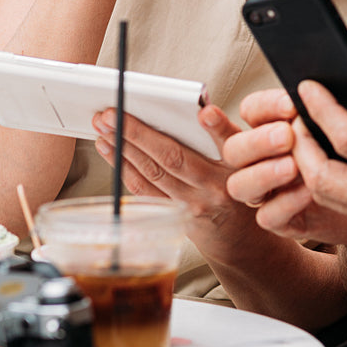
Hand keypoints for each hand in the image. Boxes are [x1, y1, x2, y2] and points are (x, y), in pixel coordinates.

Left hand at [93, 104, 256, 255]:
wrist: (238, 237)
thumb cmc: (237, 186)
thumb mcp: (243, 159)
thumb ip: (223, 135)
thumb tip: (195, 108)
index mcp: (236, 165)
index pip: (228, 141)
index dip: (217, 127)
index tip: (205, 113)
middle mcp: (216, 187)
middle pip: (173, 157)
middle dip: (137, 133)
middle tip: (112, 115)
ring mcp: (193, 205)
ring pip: (152, 173)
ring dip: (123, 149)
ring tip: (103, 130)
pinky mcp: (174, 216)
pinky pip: (144, 190)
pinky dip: (124, 169)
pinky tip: (111, 152)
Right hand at [223, 88, 346, 245]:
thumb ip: (332, 109)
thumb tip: (326, 91)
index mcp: (270, 126)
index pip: (250, 110)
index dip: (264, 105)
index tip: (292, 104)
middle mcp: (262, 159)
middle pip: (233, 149)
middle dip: (258, 141)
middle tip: (287, 135)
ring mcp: (269, 191)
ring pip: (239, 185)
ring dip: (263, 173)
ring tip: (293, 166)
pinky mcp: (283, 220)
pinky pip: (268, 216)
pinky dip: (285, 202)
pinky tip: (308, 192)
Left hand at [289, 72, 346, 265]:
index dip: (323, 109)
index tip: (309, 86)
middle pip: (320, 176)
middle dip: (299, 144)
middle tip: (296, 115)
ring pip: (325, 196)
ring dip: (306, 165)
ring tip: (306, 133)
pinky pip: (342, 206)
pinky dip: (325, 182)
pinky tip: (330, 159)